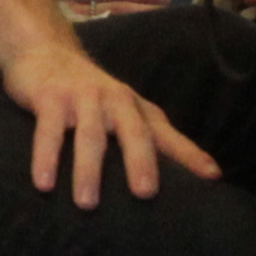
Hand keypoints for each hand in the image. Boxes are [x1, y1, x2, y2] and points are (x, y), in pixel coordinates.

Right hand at [0, 37, 220, 208]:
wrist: (44, 51)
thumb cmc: (90, 93)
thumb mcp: (124, 110)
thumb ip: (153, 138)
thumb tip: (196, 171)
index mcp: (136, 108)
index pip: (167, 135)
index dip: (190, 155)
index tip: (211, 178)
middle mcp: (115, 100)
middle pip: (133, 132)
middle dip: (140, 162)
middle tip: (144, 194)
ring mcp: (82, 98)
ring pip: (90, 136)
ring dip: (88, 170)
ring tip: (87, 204)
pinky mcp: (50, 98)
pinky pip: (49, 131)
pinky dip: (46, 157)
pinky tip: (44, 184)